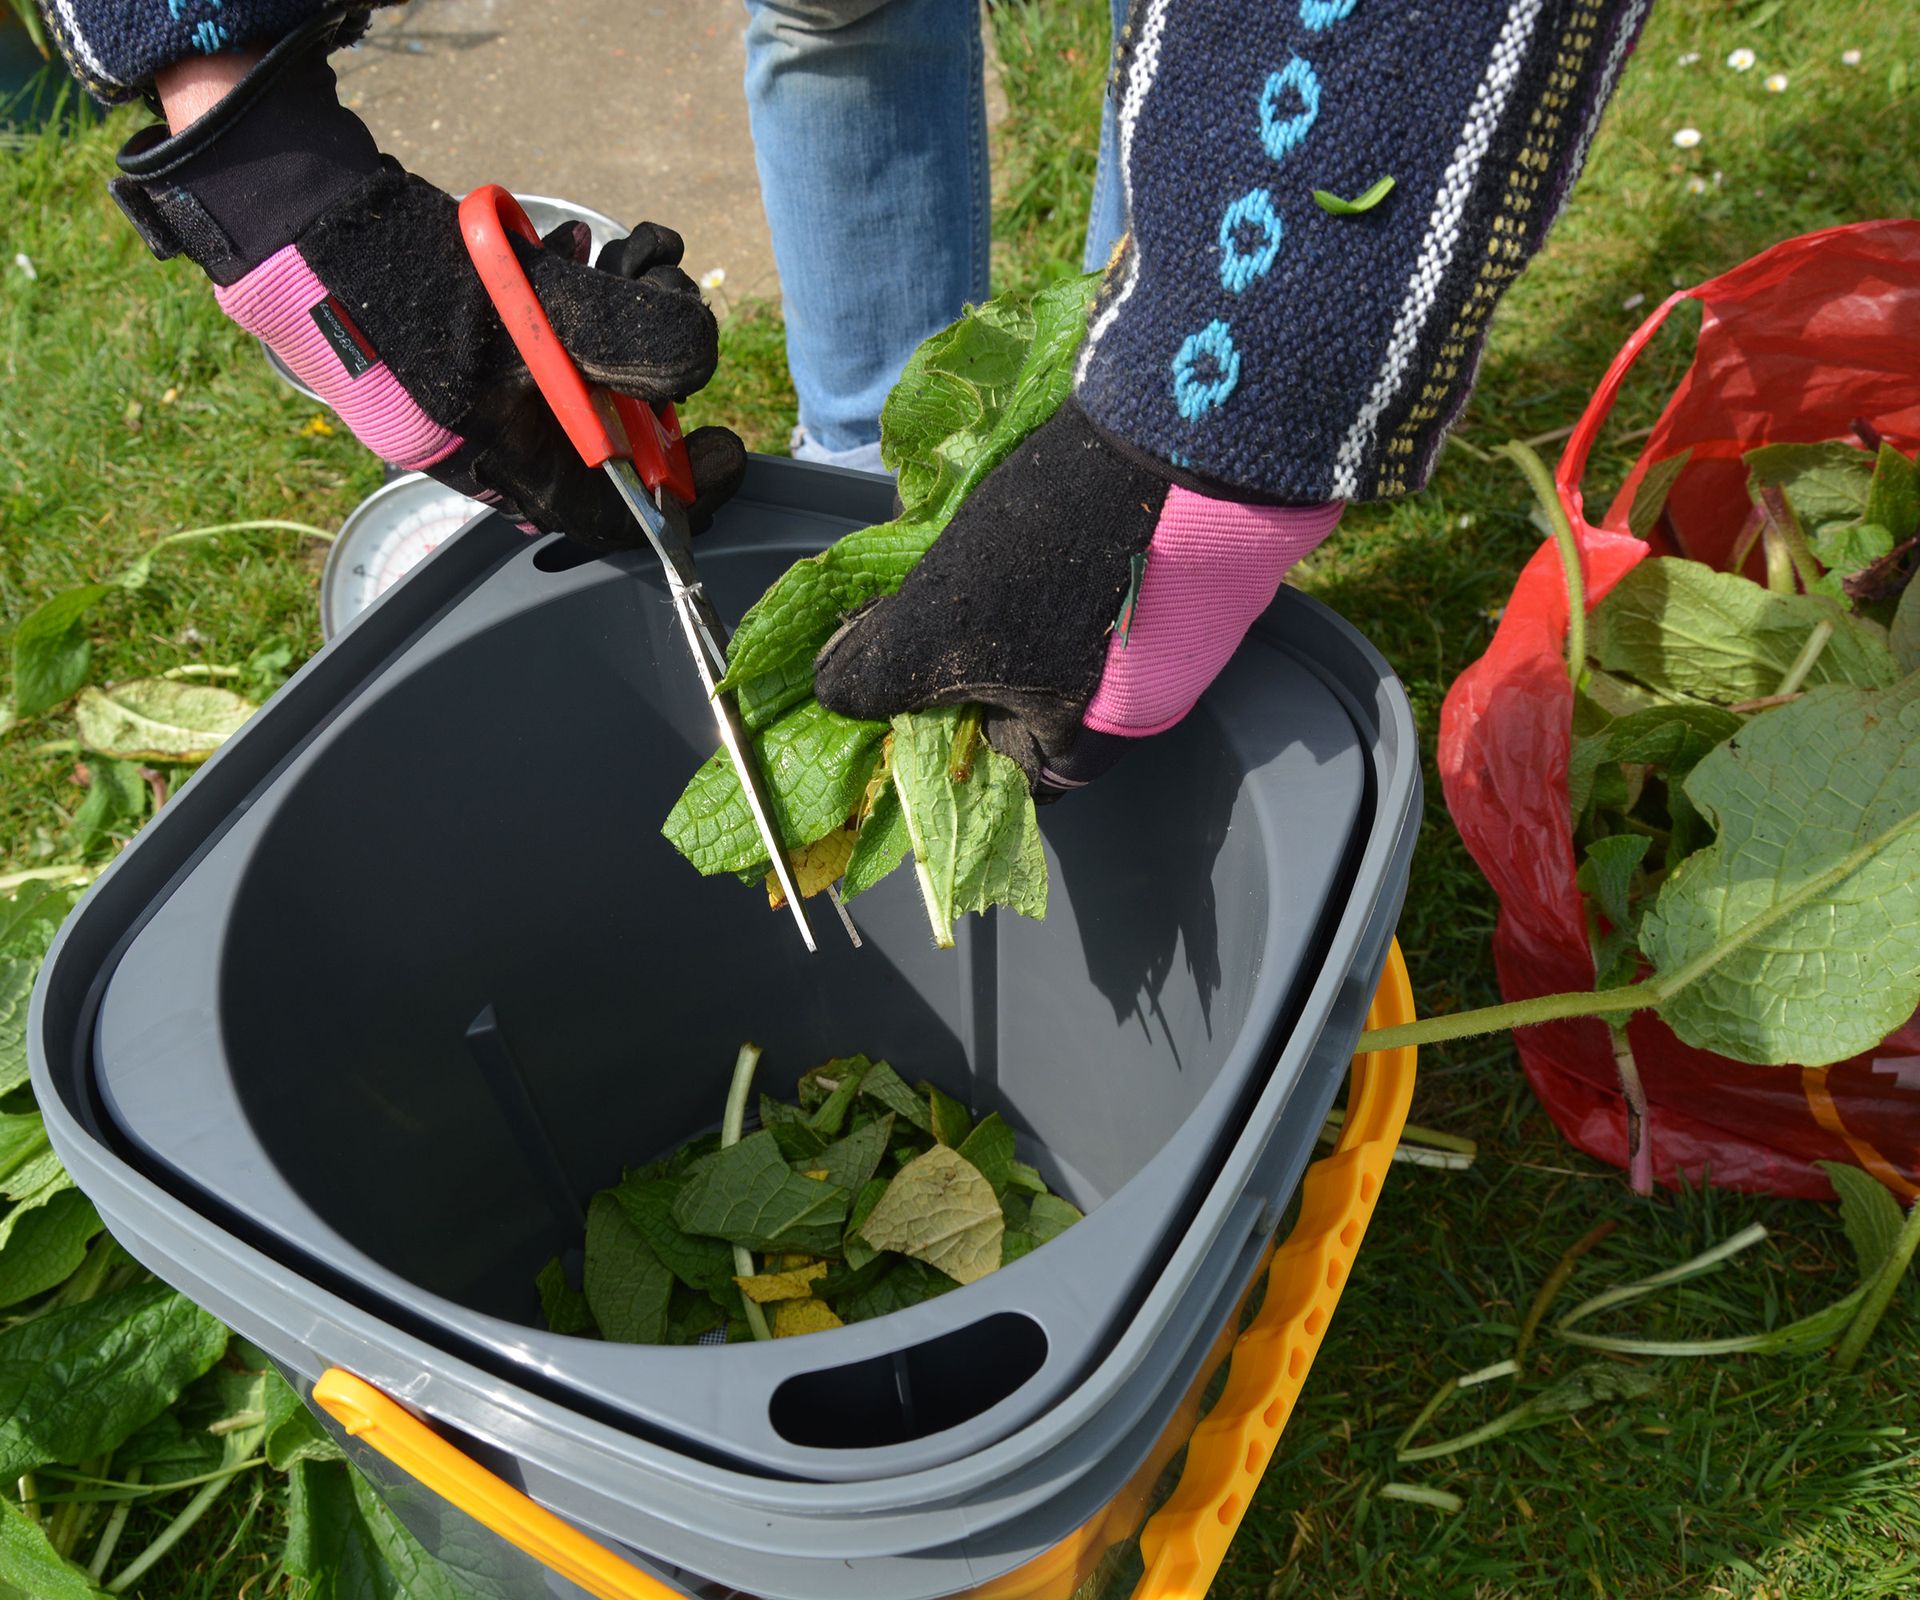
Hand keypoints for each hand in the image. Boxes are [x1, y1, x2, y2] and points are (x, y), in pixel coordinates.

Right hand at [118, 19, 743, 548]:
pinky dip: (579, 300)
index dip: (688, 494)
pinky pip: (550, 344)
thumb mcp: (533, 308)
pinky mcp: (472, 350)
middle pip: (616, 440)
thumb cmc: (396, 283)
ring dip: (624, 316)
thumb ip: (628, 339)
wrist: (295, 225)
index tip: (730, 449)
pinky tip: (582, 250)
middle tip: (669, 302)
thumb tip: (695, 371)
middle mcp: (500, 444)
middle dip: (657, 372)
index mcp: (508, 464)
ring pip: (590, 380)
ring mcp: (484, 398)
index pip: (618, 519)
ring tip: (629, 256)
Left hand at [812, 399, 1342, 791]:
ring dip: (999, 612)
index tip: (900, 695)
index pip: (1001, 776)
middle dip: (963, 666)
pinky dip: (1046, 571)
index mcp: (1086, 746)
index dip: (943, 739)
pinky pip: (1087, 593)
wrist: (1171, 435)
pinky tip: (1015, 531)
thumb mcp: (933, 628)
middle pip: (1022, 706)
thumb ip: (872, 676)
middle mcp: (1134, 709)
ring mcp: (1160, 641)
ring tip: (959, 564)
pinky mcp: (1168, 576)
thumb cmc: (1051, 559)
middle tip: (919, 616)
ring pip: (1051, 644)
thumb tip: (834, 695)